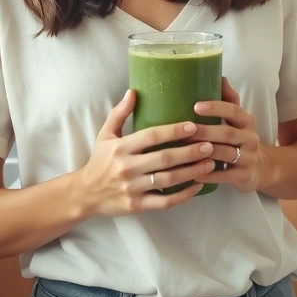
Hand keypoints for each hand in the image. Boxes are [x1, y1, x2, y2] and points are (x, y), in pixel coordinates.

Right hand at [77, 90, 216, 217]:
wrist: (85, 193)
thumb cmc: (100, 160)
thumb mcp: (105, 135)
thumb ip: (119, 113)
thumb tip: (133, 91)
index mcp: (120, 147)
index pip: (151, 136)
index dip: (173, 130)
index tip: (193, 125)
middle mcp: (126, 168)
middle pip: (164, 159)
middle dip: (189, 151)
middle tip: (210, 144)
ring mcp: (132, 188)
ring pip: (167, 180)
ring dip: (192, 172)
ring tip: (211, 163)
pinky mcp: (137, 205)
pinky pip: (164, 201)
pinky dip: (183, 195)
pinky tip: (198, 185)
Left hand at [190, 77, 262, 192]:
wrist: (262, 168)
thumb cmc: (241, 139)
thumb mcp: (238, 120)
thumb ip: (229, 100)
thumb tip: (219, 75)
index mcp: (247, 121)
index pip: (234, 110)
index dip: (216, 107)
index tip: (196, 106)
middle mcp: (250, 138)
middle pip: (227, 133)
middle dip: (206, 130)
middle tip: (186, 128)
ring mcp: (248, 158)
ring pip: (225, 154)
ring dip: (205, 151)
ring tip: (185, 149)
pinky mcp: (244, 176)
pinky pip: (225, 176)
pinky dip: (209, 174)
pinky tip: (193, 173)